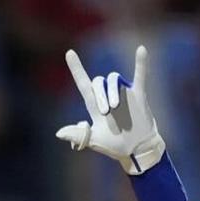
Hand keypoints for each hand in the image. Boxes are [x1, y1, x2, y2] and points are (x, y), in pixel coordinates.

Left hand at [56, 45, 165, 174]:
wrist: (136, 150)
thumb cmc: (114, 146)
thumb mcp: (94, 141)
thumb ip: (78, 135)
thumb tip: (58, 133)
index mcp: (95, 106)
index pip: (83, 84)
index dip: (76, 69)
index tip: (69, 53)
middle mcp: (107, 96)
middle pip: (98, 82)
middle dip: (100, 95)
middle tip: (106, 112)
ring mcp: (123, 94)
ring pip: (113, 79)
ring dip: (112, 91)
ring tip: (115, 106)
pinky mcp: (138, 95)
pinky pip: (140, 75)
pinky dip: (141, 63)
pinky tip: (141, 49)